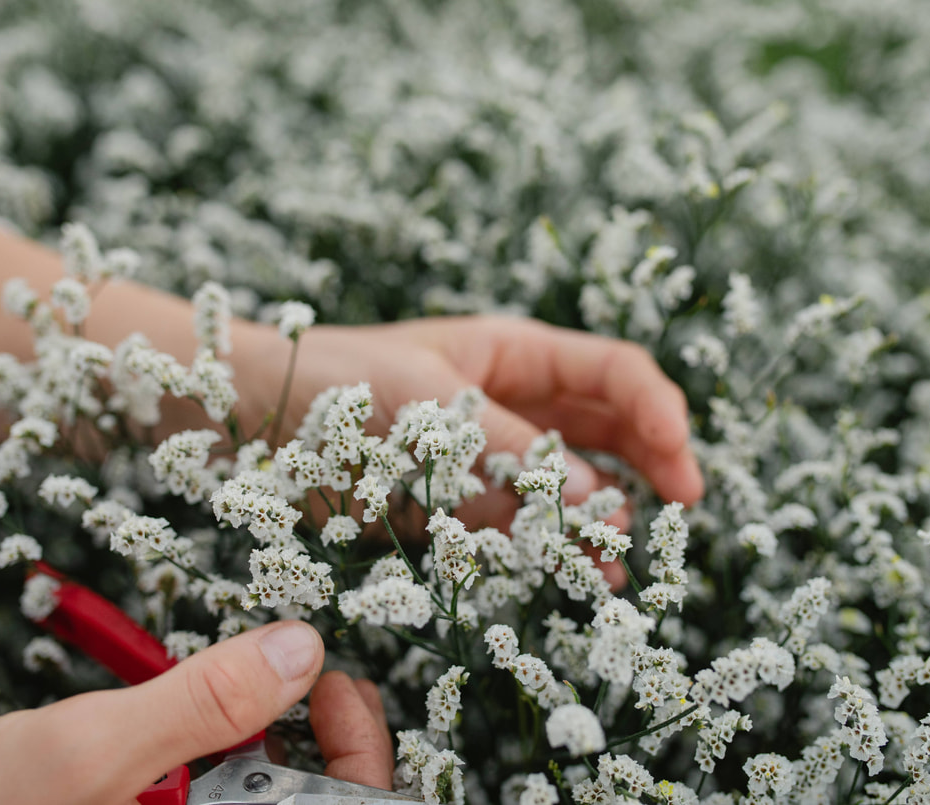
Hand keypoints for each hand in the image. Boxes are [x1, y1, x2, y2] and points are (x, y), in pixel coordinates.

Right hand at [0, 622, 392, 803]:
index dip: (358, 751)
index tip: (335, 682)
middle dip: (305, 736)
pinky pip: (193, 794)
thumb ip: (201, 701)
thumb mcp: (85, 749)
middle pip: (299, 802)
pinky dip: (199, 749)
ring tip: (235, 687)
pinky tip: (177, 719)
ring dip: (250, 738)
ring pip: (244, 794)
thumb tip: (300, 648)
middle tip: (297, 669)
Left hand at [230, 315, 703, 530]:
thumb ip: (506, 453)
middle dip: (650, 466)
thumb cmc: (332, 381)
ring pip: (569, 485)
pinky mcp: (457, 503)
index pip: (613, 372)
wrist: (248, 415)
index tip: (680, 466)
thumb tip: (595, 502)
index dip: (659, 412)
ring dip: (601, 520)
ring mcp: (487, 455)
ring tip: (617, 570)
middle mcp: (512, 403)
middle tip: (680, 514)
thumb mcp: (426, 404)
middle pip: (608, 428)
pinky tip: (569, 575)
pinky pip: (518, 525)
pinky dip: (547, 549)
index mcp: (512, 354)